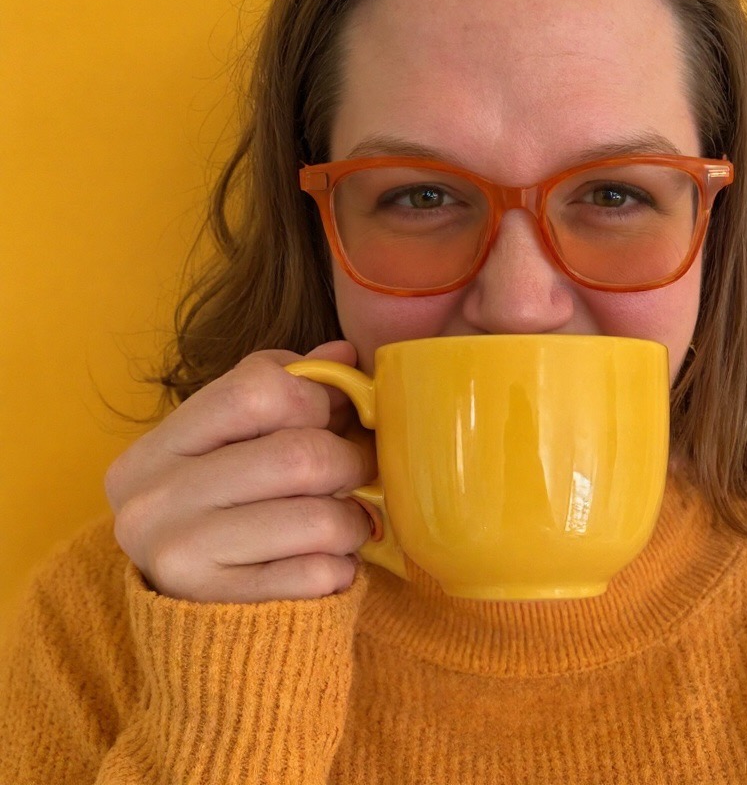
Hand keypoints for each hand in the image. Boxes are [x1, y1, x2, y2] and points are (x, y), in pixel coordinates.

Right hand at [105, 341, 375, 602]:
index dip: (317, 397)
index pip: (256, 387)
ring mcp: (179, 558)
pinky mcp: (220, 610)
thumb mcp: (238, 444)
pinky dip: (342, 566)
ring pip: (318, 517)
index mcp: (156, 448)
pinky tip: (328, 563)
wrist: (195, 626)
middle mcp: (152, 500)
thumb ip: (286, 390)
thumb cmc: (227, 512)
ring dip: (353, 519)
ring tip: (349, 521)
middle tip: (360, 472)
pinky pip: (319, 574)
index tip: (336, 416)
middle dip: (351, 460)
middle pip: (298, 454)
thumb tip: (343, 353)